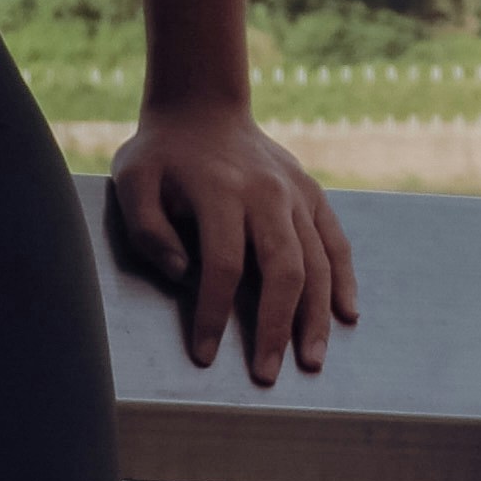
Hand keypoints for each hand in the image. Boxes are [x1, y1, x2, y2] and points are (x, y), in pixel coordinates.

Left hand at [108, 98, 359, 385]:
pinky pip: (336, 242)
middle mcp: (267, 193)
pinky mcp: (312, 194)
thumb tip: (184, 273)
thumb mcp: (133, 180)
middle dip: (276, 327)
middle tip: (267, 374)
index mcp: (221, 191)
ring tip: (311, 361)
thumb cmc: (162, 154)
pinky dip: (345, 280)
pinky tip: (347, 315)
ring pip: (317, 262)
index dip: (213, 314)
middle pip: (282, 269)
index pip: (223, 265)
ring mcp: (296, 194)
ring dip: (316, 316)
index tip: (204, 355)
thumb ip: (148, 229)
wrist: (203, 106)